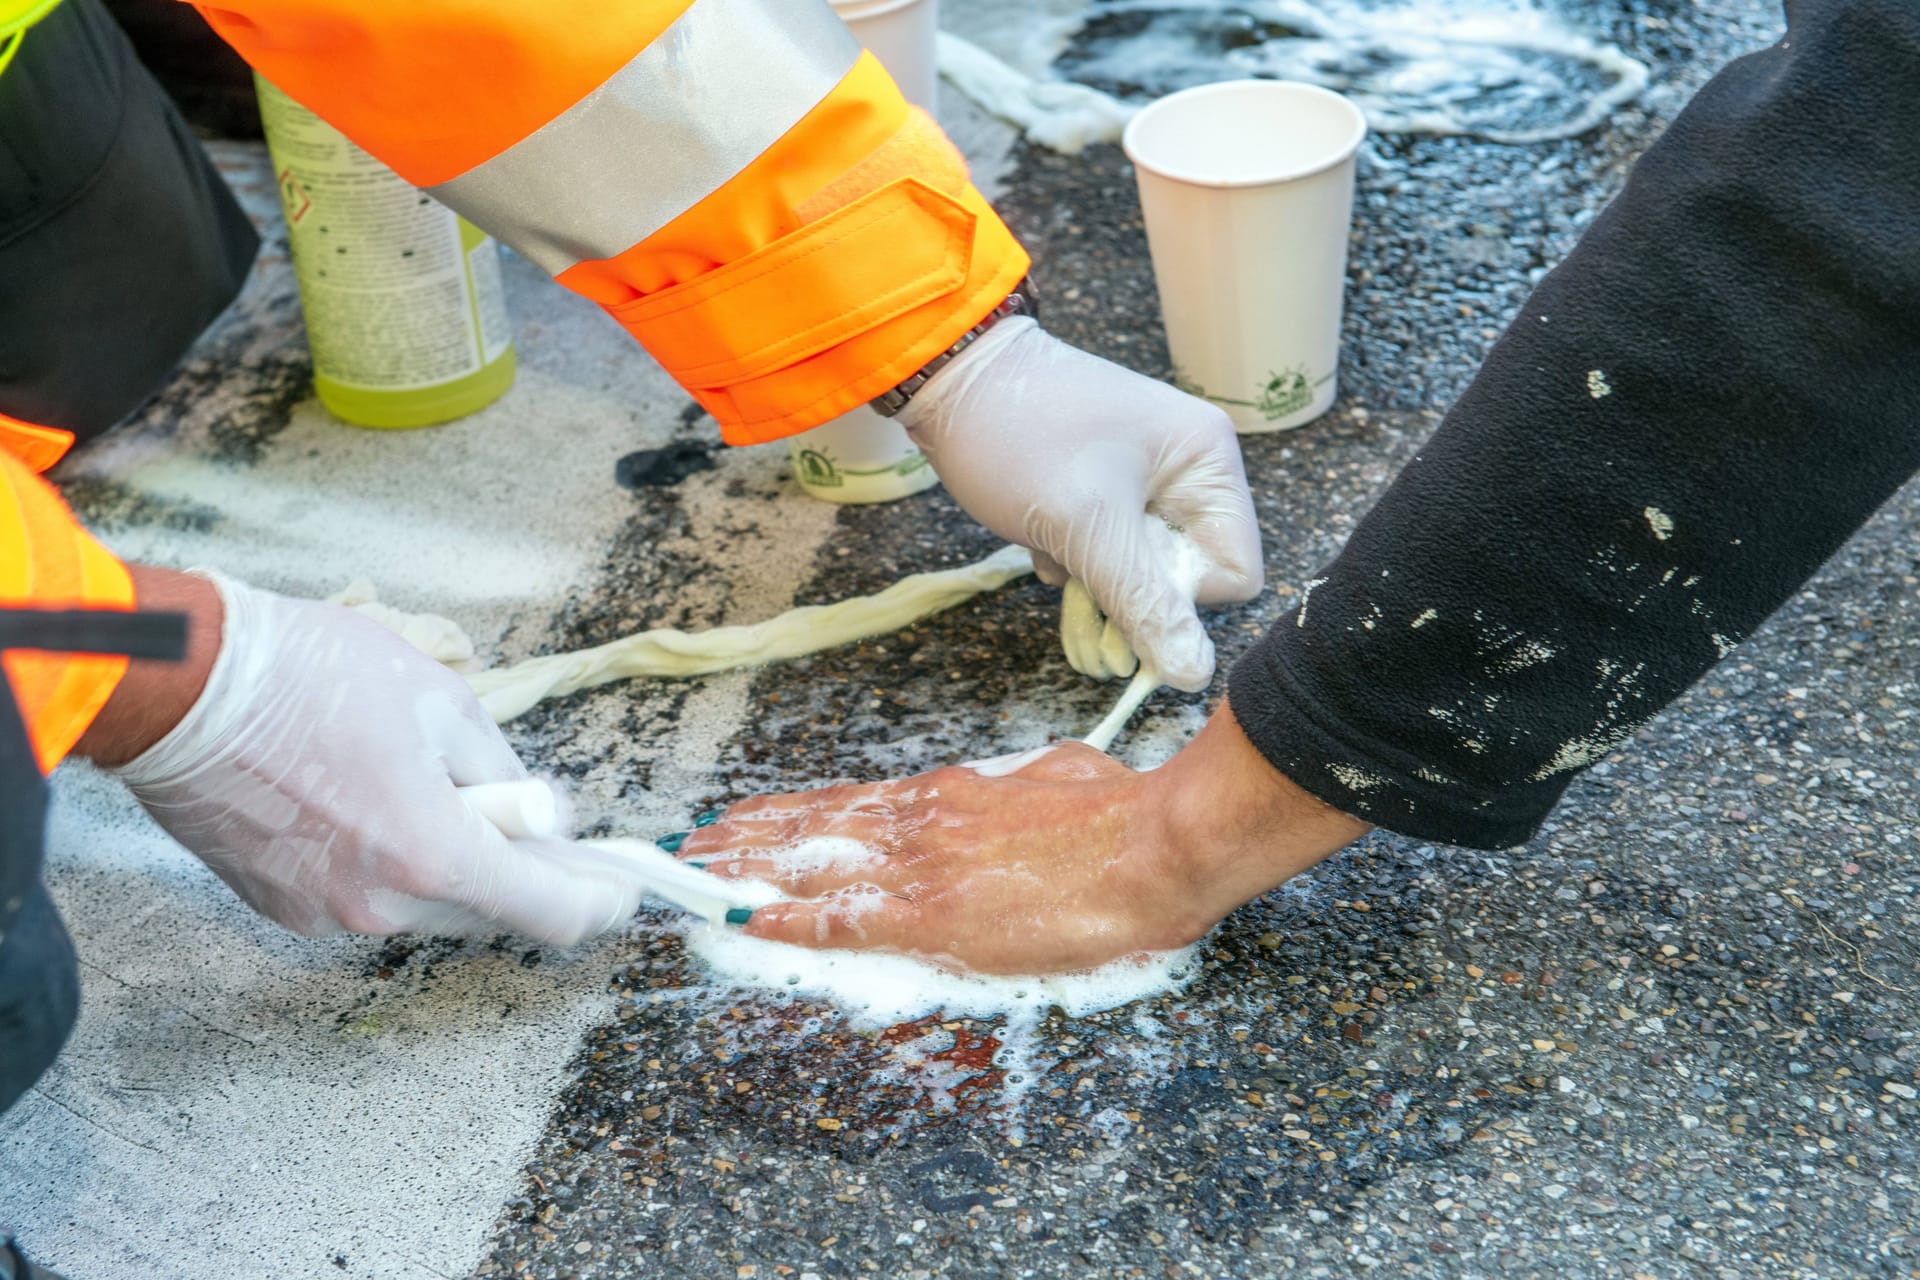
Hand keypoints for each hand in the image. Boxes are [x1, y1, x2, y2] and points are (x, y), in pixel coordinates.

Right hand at [97, 570, 648, 943]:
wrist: (179, 688)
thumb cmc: (311, 677)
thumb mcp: (444, 703)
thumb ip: (507, 776)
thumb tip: (547, 817)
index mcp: (431, 855)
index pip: (550, 912)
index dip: (599, 899)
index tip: (624, 883)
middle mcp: (381, 905)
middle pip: (490, 909)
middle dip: (523, 867)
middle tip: (538, 815)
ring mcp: (324, 915)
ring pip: (429, 904)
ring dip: (453, 860)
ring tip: (435, 785)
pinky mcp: (280, 907)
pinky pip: (368, 897)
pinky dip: (391, 862)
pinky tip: (374, 801)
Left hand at [678, 701, 1369, 973]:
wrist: (1153, 847)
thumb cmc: (1122, 813)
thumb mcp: (1061, 775)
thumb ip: (1024, 785)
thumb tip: (1025, 786)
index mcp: (953, 795)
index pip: (855, 803)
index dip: (799, 812)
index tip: (758, 816)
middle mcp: (922, 823)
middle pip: (817, 827)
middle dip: (753, 838)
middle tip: (698, 843)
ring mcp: (921, 868)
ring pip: (811, 864)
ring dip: (747, 870)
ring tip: (697, 874)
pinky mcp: (932, 916)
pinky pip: (839, 917)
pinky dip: (785, 916)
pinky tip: (745, 917)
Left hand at [900, 318, 1263, 691]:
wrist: (949, 377)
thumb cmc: (1021, 436)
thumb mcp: (1085, 525)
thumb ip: (1143, 602)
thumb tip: (1192, 673)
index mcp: (1208, 461)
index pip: (1234, 571)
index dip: (1181, 594)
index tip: (1123, 583)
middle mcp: (1189, 468)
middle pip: (1188, 574)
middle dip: (1129, 588)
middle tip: (1077, 567)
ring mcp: (1146, 478)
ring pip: (1143, 571)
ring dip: (1094, 575)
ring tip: (1052, 542)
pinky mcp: (1105, 489)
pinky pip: (1108, 553)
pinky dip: (1073, 556)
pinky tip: (1040, 533)